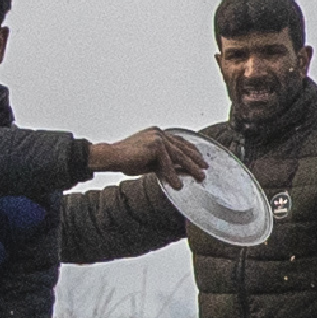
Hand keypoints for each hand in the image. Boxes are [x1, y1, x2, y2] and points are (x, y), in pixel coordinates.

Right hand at [94, 127, 210, 182]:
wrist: (111, 156)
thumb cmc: (126, 161)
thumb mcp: (150, 162)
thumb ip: (165, 164)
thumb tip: (180, 172)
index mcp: (157, 133)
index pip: (179, 141)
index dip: (191, 150)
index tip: (200, 159)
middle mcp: (159, 133)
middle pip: (182, 147)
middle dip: (195, 159)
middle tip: (205, 168)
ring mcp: (158, 137)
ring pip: (179, 155)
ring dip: (190, 167)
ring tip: (199, 176)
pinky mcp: (155, 145)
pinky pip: (167, 162)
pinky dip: (173, 175)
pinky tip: (177, 185)